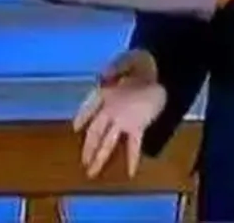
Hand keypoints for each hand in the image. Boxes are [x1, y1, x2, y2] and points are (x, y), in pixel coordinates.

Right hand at [72, 50, 165, 177]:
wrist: (157, 69)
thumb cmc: (138, 63)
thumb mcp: (127, 60)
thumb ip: (115, 67)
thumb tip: (102, 76)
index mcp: (104, 92)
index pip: (90, 104)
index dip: (83, 115)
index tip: (76, 127)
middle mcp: (110, 108)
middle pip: (96, 129)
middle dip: (89, 145)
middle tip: (82, 161)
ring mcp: (123, 119)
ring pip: (108, 139)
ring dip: (100, 155)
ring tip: (92, 170)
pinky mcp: (137, 126)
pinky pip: (132, 143)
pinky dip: (130, 157)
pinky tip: (129, 172)